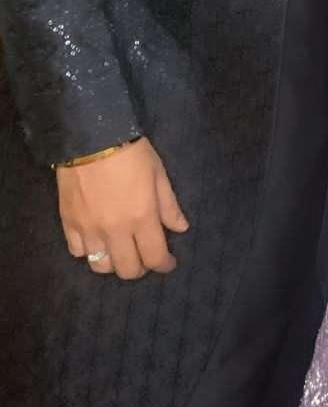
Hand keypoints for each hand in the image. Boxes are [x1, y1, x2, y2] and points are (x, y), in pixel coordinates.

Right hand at [57, 137, 188, 279]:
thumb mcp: (158, 174)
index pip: (155, 257)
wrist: (92, 136)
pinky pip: (77, 252)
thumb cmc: (131, 152)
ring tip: (120, 250)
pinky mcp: (68, 223)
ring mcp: (89, 229)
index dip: (164, 265)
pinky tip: (96, 240)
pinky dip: (89, 251)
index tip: (168, 263)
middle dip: (141, 268)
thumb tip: (181, 228)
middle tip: (145, 256)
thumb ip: (169, 206)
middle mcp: (115, 230)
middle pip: (128, 270)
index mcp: (142, 217)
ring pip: (101, 267)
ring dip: (114, 263)